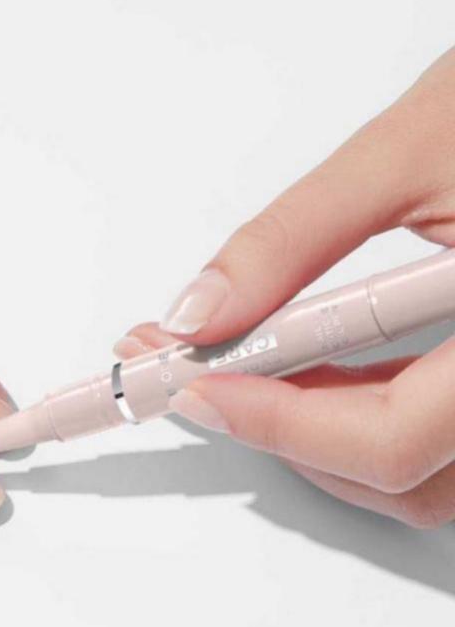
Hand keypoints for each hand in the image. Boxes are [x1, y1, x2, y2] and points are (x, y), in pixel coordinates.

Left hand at [116, 47, 454, 528]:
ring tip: (246, 368)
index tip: (195, 386)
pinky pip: (436, 444)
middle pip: (400, 473)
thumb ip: (293, 238)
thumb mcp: (411, 149)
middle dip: (282, 430)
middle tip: (199, 376)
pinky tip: (310, 372)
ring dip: (315, 435)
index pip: (394, 436)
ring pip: (418, 477)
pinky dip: (360, 419)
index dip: (280, 423)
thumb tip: (198, 313)